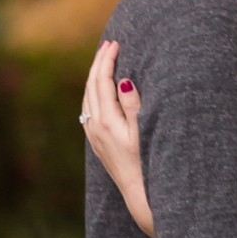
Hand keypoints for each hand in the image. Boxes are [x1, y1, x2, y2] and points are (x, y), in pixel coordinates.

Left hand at [80, 40, 153, 237]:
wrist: (140, 193)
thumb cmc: (148, 162)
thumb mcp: (143, 132)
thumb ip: (133, 105)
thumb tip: (123, 81)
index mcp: (106, 121)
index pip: (102, 81)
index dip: (108, 60)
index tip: (115, 44)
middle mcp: (95, 127)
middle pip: (91, 86)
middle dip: (99, 63)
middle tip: (109, 44)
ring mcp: (93, 135)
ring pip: (87, 97)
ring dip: (94, 76)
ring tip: (103, 60)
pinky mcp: (96, 142)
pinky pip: (88, 109)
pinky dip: (92, 92)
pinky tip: (99, 89)